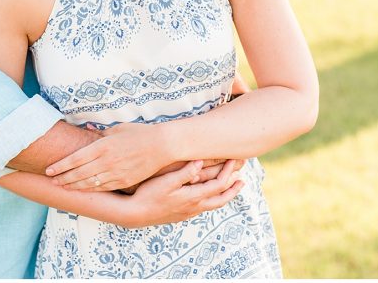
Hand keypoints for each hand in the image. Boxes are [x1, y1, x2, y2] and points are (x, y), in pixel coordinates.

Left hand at [46, 122, 167, 191]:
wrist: (162, 146)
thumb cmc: (138, 134)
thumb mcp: (117, 129)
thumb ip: (99, 132)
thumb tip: (87, 129)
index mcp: (102, 146)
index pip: (75, 159)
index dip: (60, 166)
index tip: (49, 170)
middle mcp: (107, 161)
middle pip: (79, 173)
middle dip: (63, 178)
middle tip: (51, 180)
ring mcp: (116, 173)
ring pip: (89, 183)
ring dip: (74, 186)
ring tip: (62, 187)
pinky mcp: (124, 181)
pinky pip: (103, 188)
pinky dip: (90, 190)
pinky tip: (82, 190)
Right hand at [124, 159, 243, 226]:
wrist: (135, 214)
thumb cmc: (148, 195)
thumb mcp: (166, 181)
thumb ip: (184, 172)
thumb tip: (200, 162)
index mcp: (193, 197)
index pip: (218, 185)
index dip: (228, 172)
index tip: (234, 161)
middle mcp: (194, 207)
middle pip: (221, 199)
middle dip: (233, 188)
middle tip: (242, 178)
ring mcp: (188, 213)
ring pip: (213, 205)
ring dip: (224, 195)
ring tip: (231, 188)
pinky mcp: (181, 215)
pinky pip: (204, 207)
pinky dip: (212, 200)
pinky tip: (208, 197)